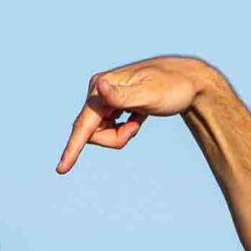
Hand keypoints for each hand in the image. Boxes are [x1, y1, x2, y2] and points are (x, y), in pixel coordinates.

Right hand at [58, 57, 218, 172]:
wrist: (189, 81)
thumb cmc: (172, 88)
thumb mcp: (148, 95)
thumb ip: (122, 96)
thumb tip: (100, 87)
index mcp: (101, 87)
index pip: (84, 125)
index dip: (73, 148)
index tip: (61, 169)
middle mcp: (99, 90)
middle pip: (93, 132)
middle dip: (115, 138)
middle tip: (137, 127)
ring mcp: (105, 98)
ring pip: (103, 133)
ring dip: (121, 135)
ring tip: (139, 119)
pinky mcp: (113, 104)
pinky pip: (111, 129)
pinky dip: (126, 130)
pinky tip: (138, 117)